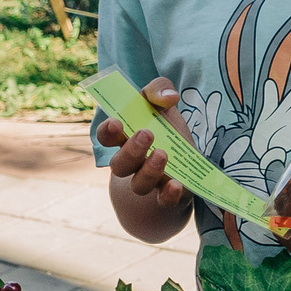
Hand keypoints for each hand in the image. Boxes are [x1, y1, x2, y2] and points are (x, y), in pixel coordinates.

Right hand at [96, 78, 190, 209]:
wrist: (184, 165)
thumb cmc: (167, 130)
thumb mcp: (162, 104)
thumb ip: (159, 89)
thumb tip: (168, 97)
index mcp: (125, 138)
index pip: (106, 136)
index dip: (106, 131)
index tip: (116, 123)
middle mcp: (132, 163)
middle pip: (119, 165)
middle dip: (130, 151)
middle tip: (146, 134)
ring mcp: (149, 181)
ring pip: (138, 185)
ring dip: (148, 171)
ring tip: (162, 154)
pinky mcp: (167, 195)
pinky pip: (163, 201)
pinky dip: (168, 195)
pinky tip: (175, 185)